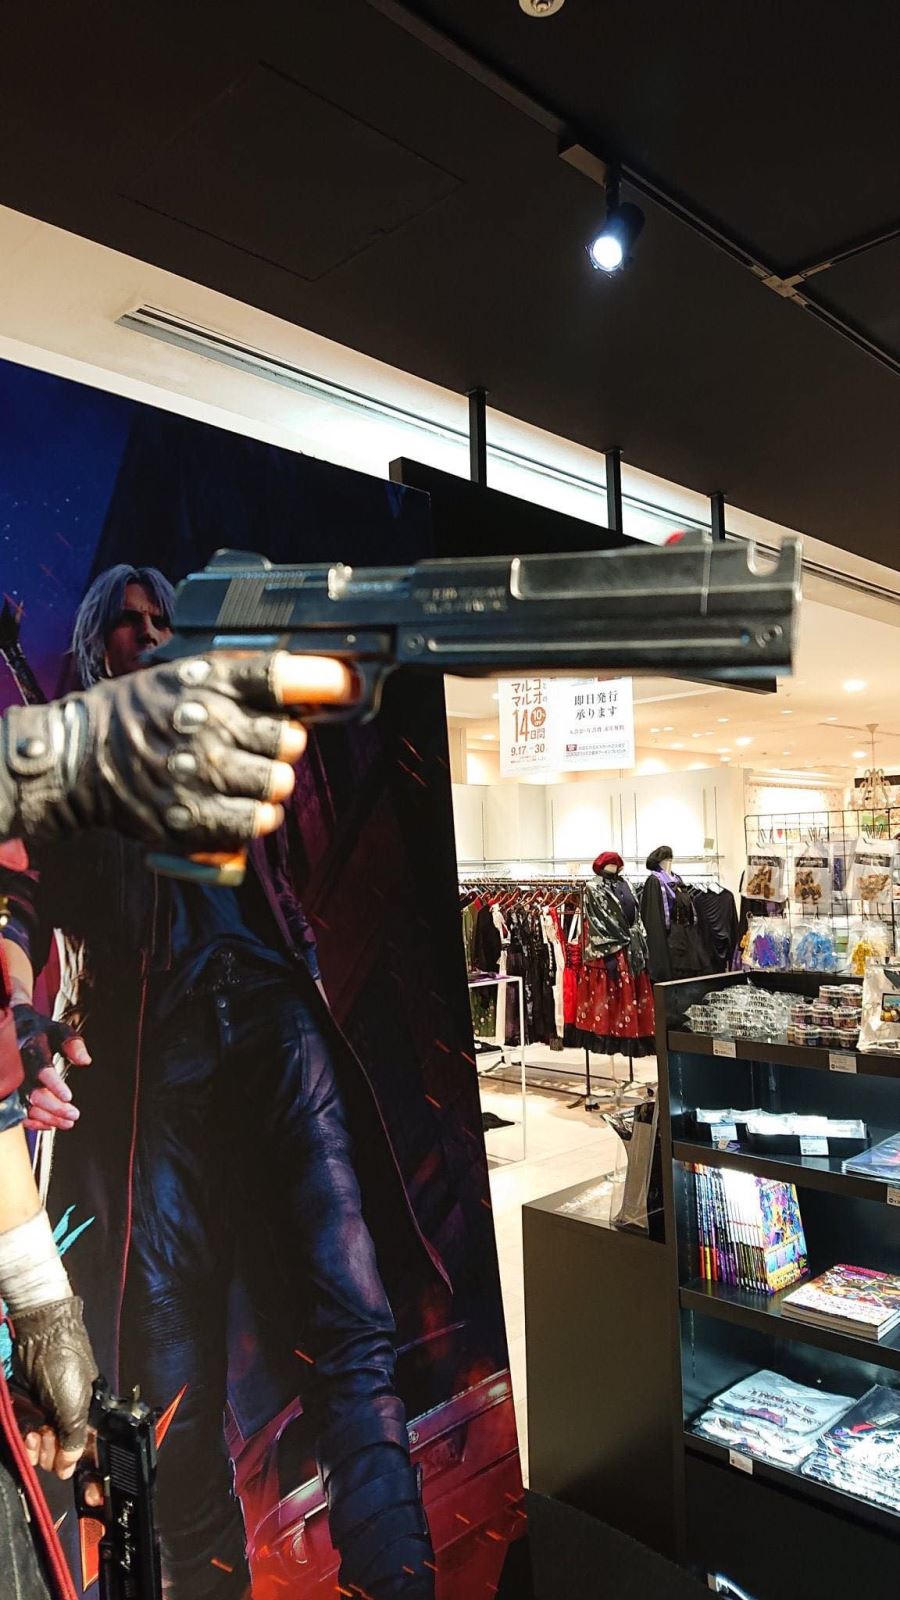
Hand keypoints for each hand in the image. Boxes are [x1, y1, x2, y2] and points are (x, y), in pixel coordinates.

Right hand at [1, 652, 356, 852]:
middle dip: (283, 747)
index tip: (350, 686)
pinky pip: (252, 824)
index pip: (283, 675)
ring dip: (269, 786)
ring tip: (242, 779)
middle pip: (291, 740)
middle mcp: (209, 723)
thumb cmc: (134, 713)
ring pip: (278, 785)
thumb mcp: (181, 675)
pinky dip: (251, 820)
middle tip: (259, 747)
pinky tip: (236, 808)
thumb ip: (239, 682)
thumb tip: (307, 688)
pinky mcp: (190, 817)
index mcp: (207, 681)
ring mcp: (200, 772)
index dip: (328, 681)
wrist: (75, 758)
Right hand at [12, 1004, 90, 1132]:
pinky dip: (34, 1121)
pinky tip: (50, 1124)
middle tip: (74, 1115)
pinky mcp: (8, 1091)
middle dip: (53, 1106)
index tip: (68, 1097)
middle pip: (31, 1091)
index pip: (40, 1066)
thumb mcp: (58, 1031)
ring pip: (25, 1104)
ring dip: (47, 1117)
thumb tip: (85, 1060)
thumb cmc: (40, 1032)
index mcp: (30, 1046)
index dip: (53, 1083)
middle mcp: (17, 1065)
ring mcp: (11, 1080)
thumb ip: (72, 1044)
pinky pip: (17, 1111)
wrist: (13, 1031)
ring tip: (68, 1123)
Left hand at [14, 1297, 97, 1478]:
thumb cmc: (67, 1365)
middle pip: (62, 1453)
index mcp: (90, 1415)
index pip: (89, 1451)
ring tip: (35, 1437)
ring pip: (43, 1448)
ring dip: (38, 1450)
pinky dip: (25, 1442)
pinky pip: (27, 1436)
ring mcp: (49, 1414)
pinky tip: (27, 1436)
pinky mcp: (29, 1409)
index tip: (82, 1485)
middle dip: (54, 1454)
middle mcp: (70, 1417)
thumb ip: (74, 1442)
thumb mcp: (76, 1408)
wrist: (41, 1338)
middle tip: (50, 1440)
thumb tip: (68, 1467)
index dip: (84, 1467)